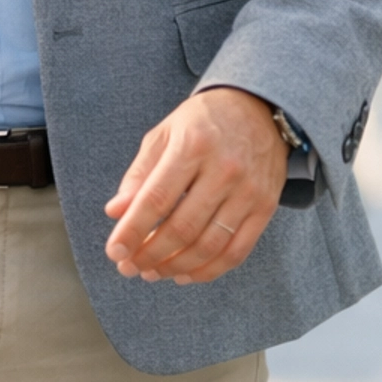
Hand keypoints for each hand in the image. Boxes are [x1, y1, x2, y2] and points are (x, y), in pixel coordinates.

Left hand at [104, 88, 287, 285]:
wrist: (258, 107)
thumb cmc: (203, 121)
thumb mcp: (164, 134)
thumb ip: (139, 174)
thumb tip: (115, 212)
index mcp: (192, 145)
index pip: (156, 199)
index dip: (132, 230)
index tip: (114, 251)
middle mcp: (224, 169)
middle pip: (182, 228)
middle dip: (150, 255)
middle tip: (130, 267)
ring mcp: (248, 191)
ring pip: (209, 246)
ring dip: (176, 267)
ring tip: (153, 272)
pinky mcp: (266, 207)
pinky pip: (237, 251)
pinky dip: (209, 270)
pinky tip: (185, 274)